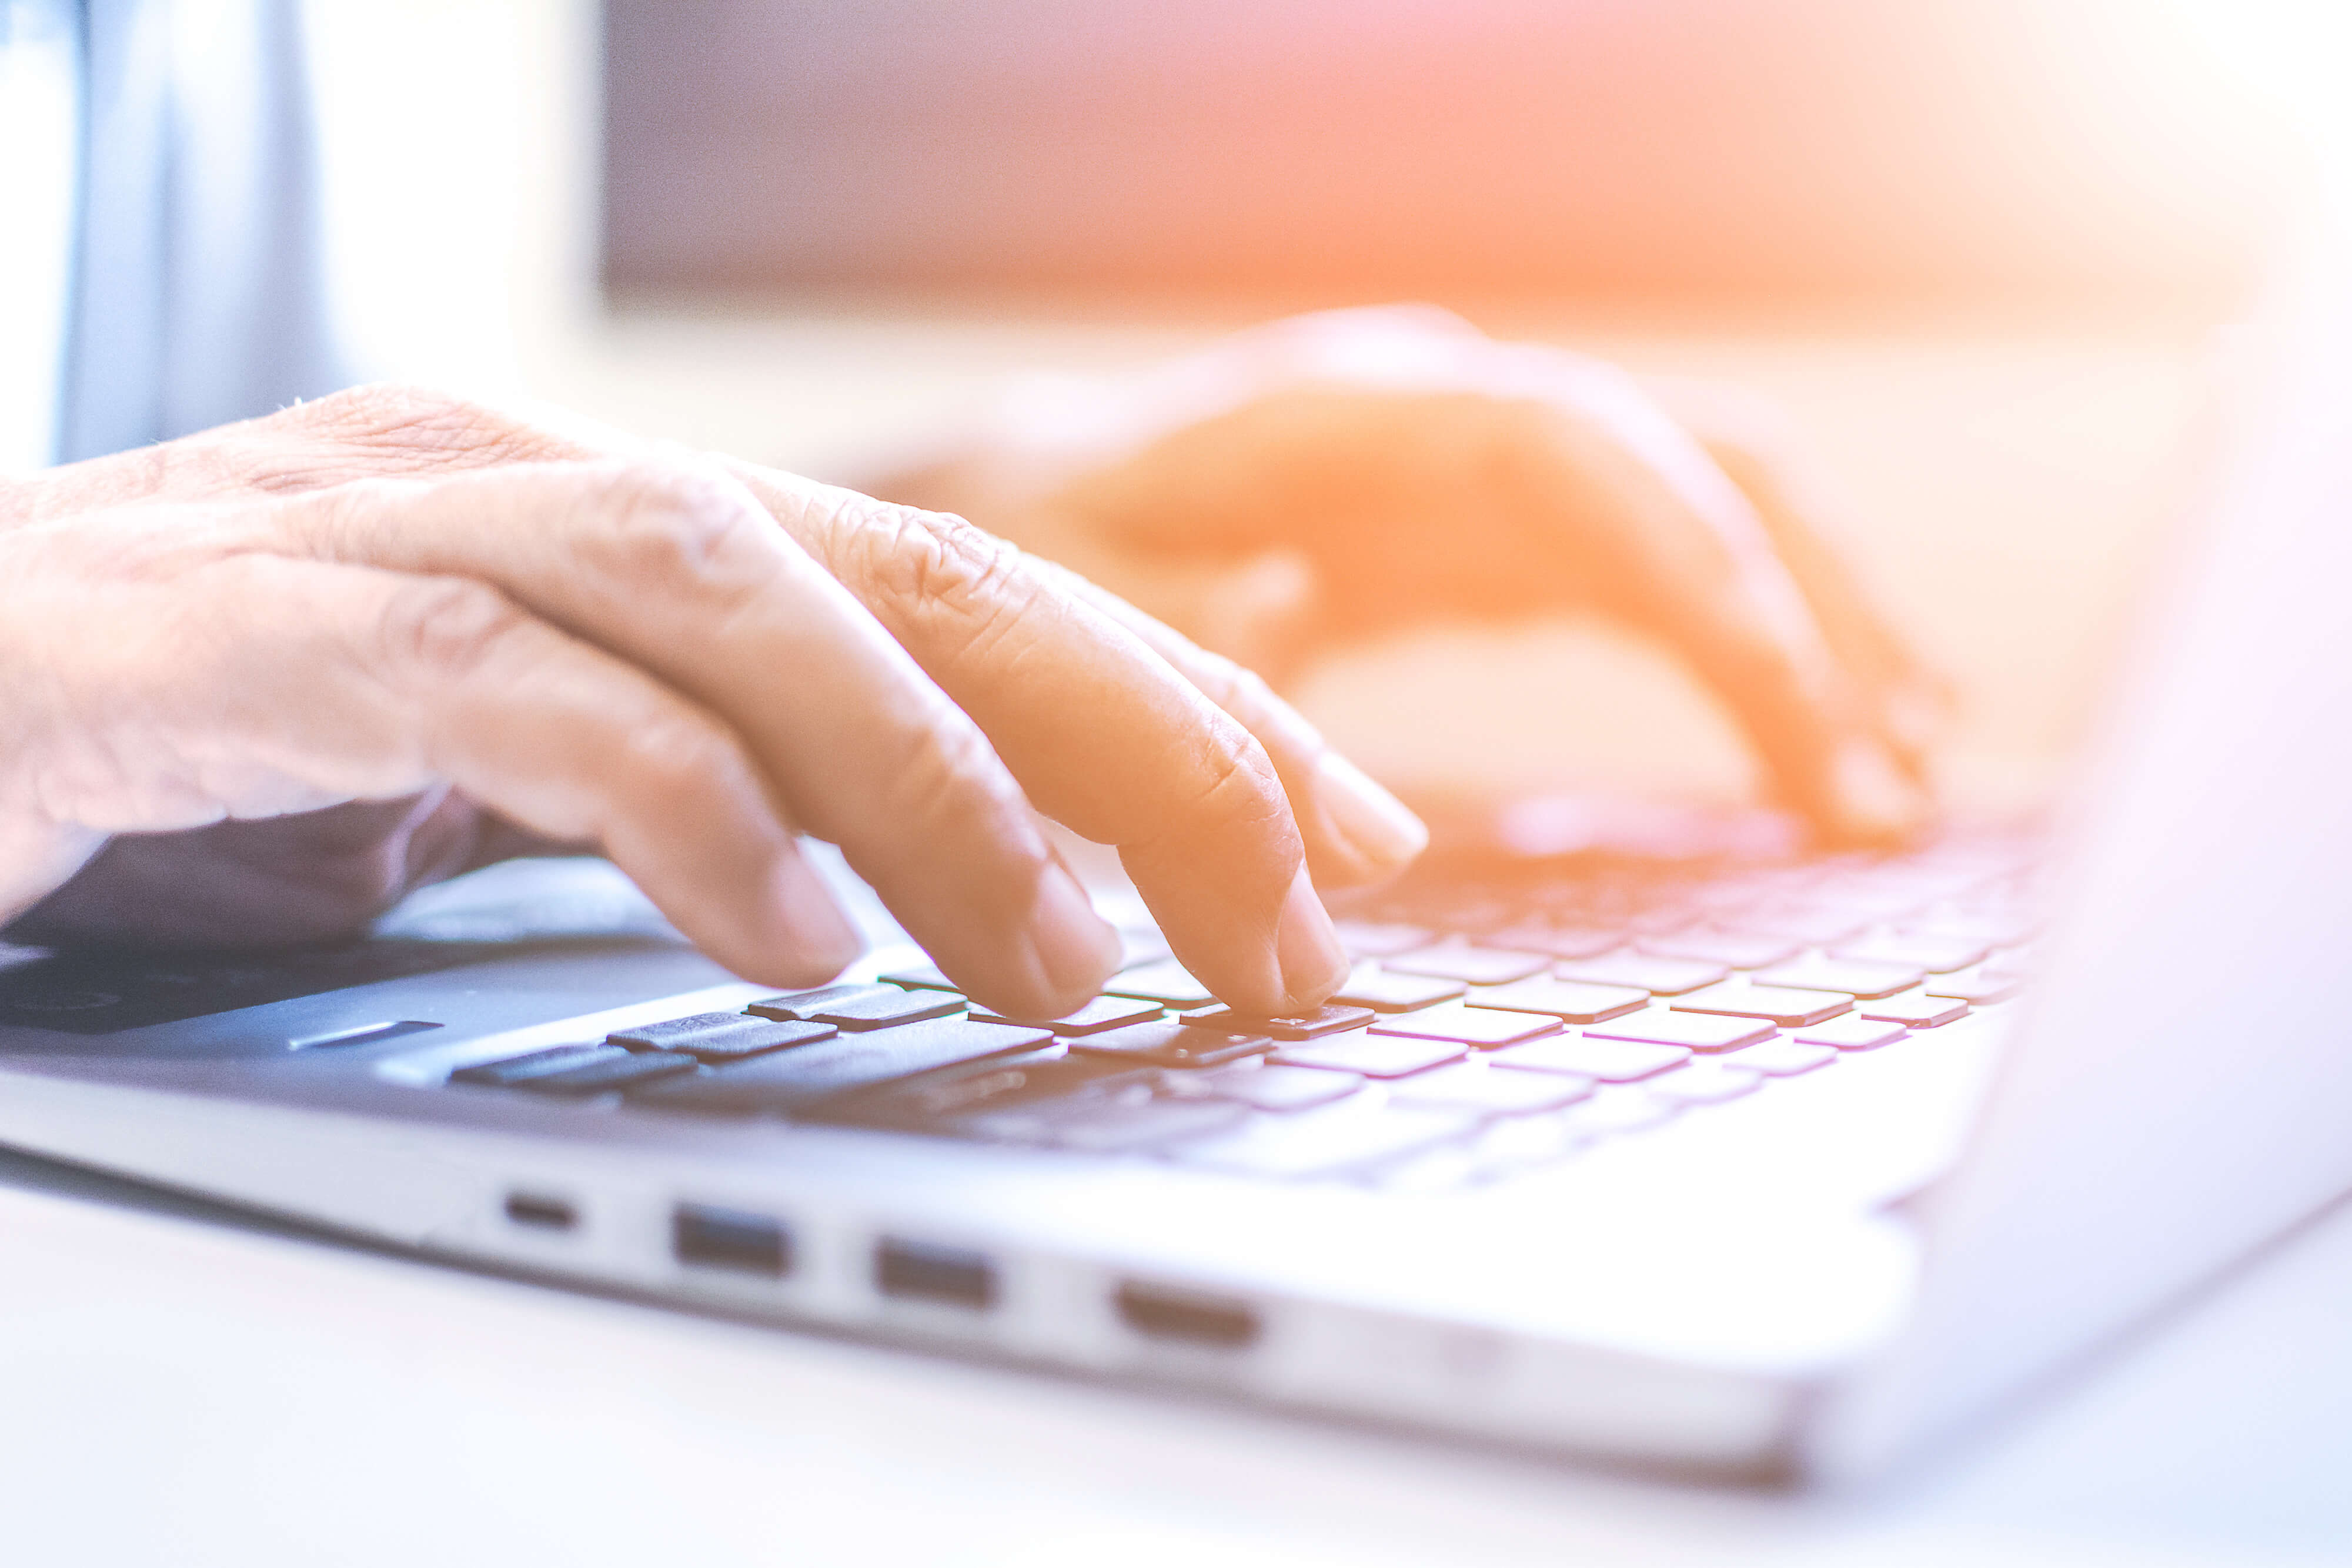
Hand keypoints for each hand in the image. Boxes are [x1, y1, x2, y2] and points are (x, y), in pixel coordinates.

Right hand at [0, 387, 1428, 1017]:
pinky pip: (508, 692)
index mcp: (628, 529)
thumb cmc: (202, 752)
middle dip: (1139, 740)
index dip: (1182, 702)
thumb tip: (926, 870)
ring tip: (1069, 961)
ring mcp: (389, 529)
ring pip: (746, 597)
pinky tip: (788, 937)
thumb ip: (720, 781)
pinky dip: (676, 807)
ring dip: (937, 783)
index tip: (1344, 837)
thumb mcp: (519, 771)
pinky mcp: (239, 628)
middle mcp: (539, 487)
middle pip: (917, 570)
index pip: (972, 589)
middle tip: (1293, 920)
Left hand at [884, 307, 1942, 842]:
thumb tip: (1327, 722)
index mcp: (1355, 415)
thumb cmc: (1043, 558)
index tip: (1781, 689)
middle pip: (1692, 472)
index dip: (1694, 553)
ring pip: (1715, 521)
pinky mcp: (1508, 539)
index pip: (1575, 446)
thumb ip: (1197, 661)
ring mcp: (1496, 474)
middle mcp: (1455, 418)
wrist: (1022, 515)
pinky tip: (1820, 745)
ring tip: (1899, 781)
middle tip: (1882, 786)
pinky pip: (1669, 581)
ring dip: (1814, 643)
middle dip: (1801, 620)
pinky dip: (1752, 662)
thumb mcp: (1081, 615)